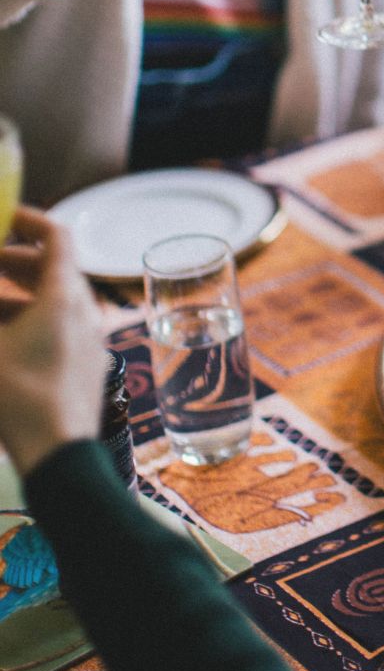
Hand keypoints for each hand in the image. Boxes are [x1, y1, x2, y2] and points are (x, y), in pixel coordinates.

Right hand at [0, 208, 107, 477]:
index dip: (28, 219)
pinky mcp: (85, 364)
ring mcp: (88, 338)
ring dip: (16, 292)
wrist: (59, 454)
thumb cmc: (20, 396)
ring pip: (52, 299)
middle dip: (12, 259)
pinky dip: (28, 319)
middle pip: (52, 267)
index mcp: (62, 295)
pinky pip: (57, 327)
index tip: (3, 216)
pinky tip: (2, 337)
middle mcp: (82, 310)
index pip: (55, 235)